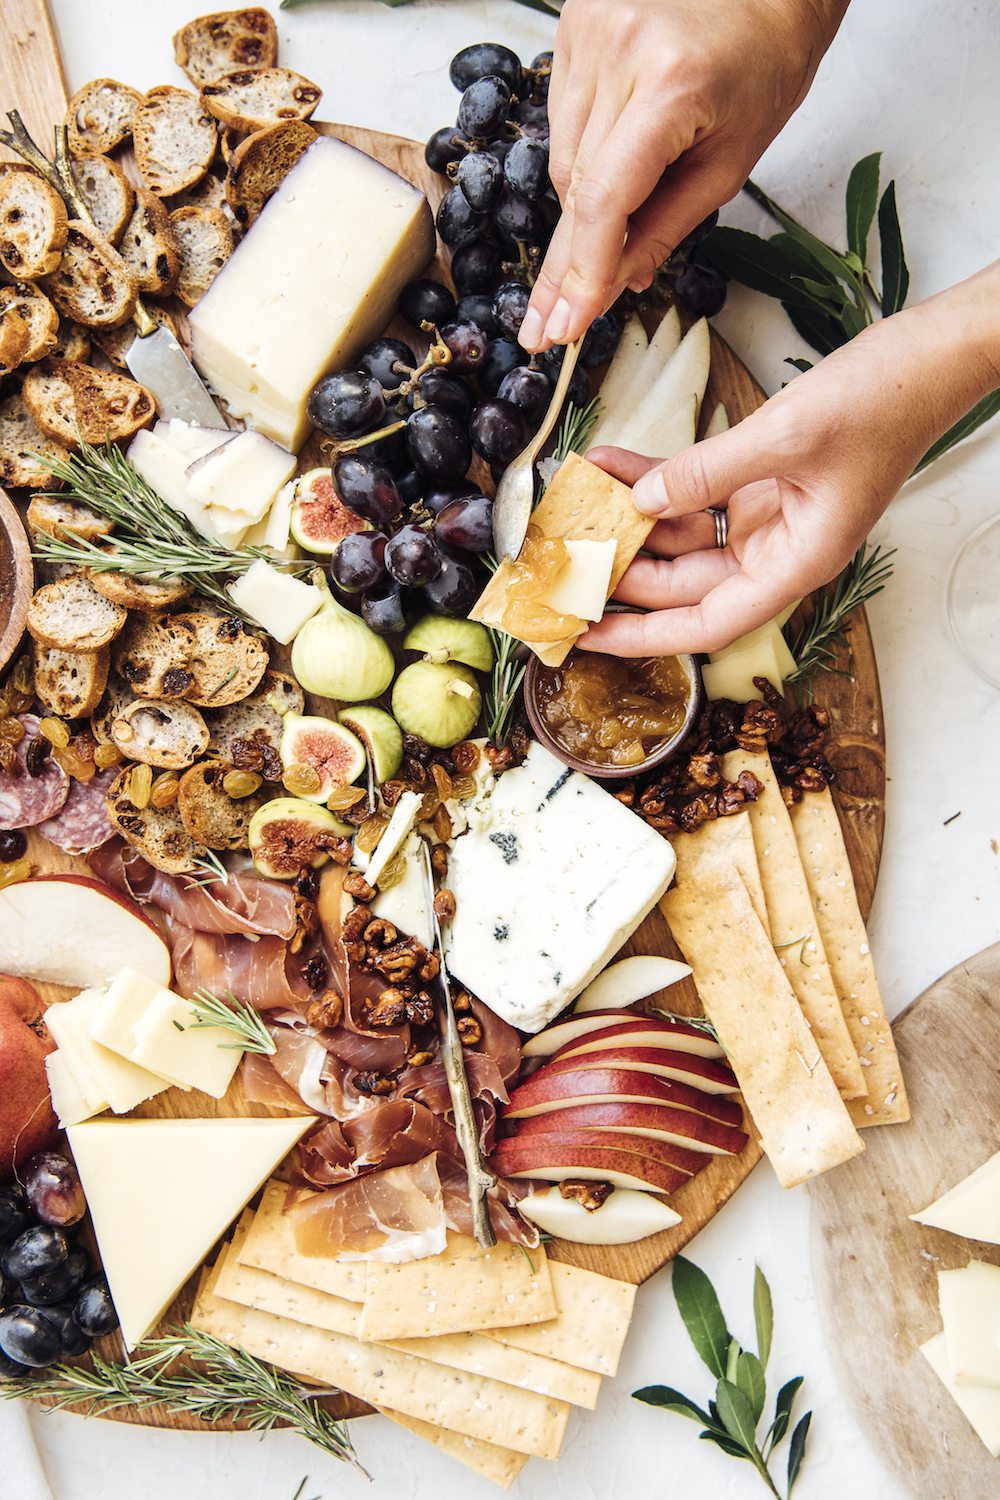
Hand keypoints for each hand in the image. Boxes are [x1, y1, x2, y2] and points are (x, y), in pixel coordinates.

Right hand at [518, 0, 848, 351]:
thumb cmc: (764, 65)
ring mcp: (590, 30)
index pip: (604, 200)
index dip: (582, 271)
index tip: (564, 326)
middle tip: (547, 327)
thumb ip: (666, 226)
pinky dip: (581, 153)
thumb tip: (615, 285)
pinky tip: (608, 161)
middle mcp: (620, 50)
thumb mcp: (730, 162)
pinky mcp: (573, 20)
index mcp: (672, 86)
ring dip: (581, 207)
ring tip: (598, 239)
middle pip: (575, 185)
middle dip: (569, 262)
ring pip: (561, 156)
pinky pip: (562, 117)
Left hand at [577, 268, 999, 655]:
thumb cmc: (885, 402)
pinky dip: (651, 475)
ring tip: (573, 497)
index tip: (588, 635)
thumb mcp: (788, 436)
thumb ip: (709, 473)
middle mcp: (777, 549)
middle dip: (622, 570)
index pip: (708, 624)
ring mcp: (766, 515)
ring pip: (680, 533)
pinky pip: (692, 488)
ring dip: (628, 514)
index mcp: (795, 563)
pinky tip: (607, 460)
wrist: (930, 355)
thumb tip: (643, 501)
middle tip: (561, 560)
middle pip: (682, 582)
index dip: (644, 636)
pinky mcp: (759, 479)